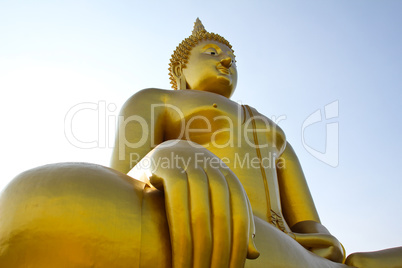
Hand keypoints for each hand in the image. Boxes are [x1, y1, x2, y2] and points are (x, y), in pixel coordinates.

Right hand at [136, 140, 258, 267]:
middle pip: (222, 217)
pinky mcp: (168, 166)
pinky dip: (181, 236)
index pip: (241, 217)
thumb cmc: (186, 188)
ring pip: (201, 213)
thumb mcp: (211, 203)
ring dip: (200, 249)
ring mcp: (191, 164)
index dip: (239, 248)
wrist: (158, 156)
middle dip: (219, 253)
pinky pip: (177, 204)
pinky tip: (180, 258)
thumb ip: (230, 224)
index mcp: (228, 178)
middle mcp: (213, 168)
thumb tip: (254, 254)